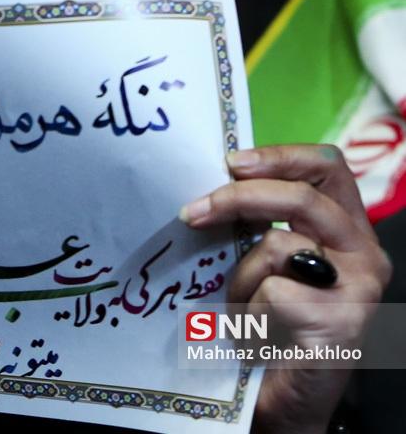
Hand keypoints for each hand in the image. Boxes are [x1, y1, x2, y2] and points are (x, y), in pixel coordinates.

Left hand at [181, 145, 390, 433]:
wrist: (283, 399)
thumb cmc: (268, 325)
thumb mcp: (263, 262)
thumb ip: (257, 222)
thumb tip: (213, 179)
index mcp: (346, 229)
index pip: (327, 167)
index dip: (279, 156)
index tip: (229, 162)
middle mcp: (364, 253)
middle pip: (302, 196)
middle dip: (239, 199)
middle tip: (191, 213)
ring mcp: (359, 288)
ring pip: (279, 246)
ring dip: (241, 278)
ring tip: (243, 311)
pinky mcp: (344, 322)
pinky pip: (274, 292)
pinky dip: (250, 312)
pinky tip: (258, 335)